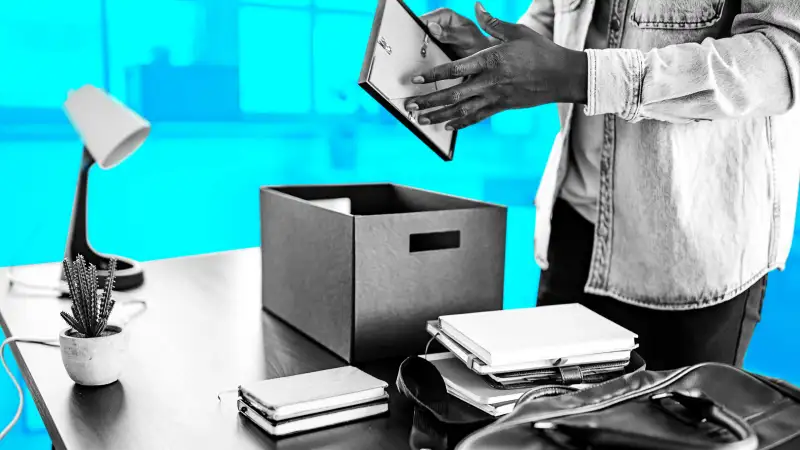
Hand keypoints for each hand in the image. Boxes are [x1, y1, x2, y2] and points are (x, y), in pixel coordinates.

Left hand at [406, 3, 587, 130]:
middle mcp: (490, 82)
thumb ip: (492, 23)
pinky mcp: (501, 107)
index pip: (455, 69)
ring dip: (439, 116)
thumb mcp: (517, 32)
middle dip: (430, 101)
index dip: (434, 74)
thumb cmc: (540, 51)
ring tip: (421, 120)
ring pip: (462, 110)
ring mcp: (495, 97)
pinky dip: (461, 123)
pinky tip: (447, 127)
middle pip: (453, 95)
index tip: (418, 78)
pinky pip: (477, 117)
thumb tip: (477, 7)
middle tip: (410, 106)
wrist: (562, 76)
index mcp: (490, 60)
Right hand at [420, 8, 496, 58]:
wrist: (486, 60)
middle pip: (418, 32)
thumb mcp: (467, 38)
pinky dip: (422, 60)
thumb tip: (432, 27)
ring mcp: (435, 37)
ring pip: (418, 44)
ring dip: (417, 53)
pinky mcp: (434, 50)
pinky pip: (423, 53)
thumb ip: (451, 33)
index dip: (415, 30)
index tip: (414, 43)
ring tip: (417, 63)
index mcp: (444, 15)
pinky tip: (422, 68)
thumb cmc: (480, 46)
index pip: (423, 19)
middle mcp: (438, 24)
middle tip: (414, 56)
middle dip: (415, 43)